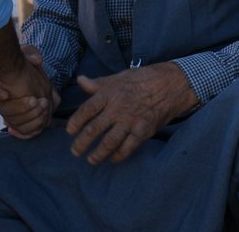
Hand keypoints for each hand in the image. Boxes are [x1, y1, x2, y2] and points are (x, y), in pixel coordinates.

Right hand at [0, 46, 58, 138]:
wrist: (33, 78)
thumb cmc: (27, 65)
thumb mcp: (29, 53)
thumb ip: (32, 54)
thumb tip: (36, 60)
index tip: (5, 94)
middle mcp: (1, 101)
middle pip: (4, 111)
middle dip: (22, 108)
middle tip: (38, 100)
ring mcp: (9, 114)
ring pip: (14, 123)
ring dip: (31, 118)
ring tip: (44, 106)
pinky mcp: (21, 123)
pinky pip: (23, 132)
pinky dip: (31, 130)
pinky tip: (41, 121)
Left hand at [65, 63, 197, 164]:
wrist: (169, 84)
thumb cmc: (141, 79)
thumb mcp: (117, 78)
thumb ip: (98, 84)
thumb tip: (80, 80)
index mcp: (109, 93)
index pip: (87, 110)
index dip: (76, 122)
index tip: (69, 131)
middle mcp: (117, 108)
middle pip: (94, 129)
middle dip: (82, 143)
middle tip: (75, 151)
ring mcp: (130, 120)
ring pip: (109, 142)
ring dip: (98, 153)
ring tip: (91, 160)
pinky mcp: (143, 130)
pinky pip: (128, 147)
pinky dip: (119, 155)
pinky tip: (113, 158)